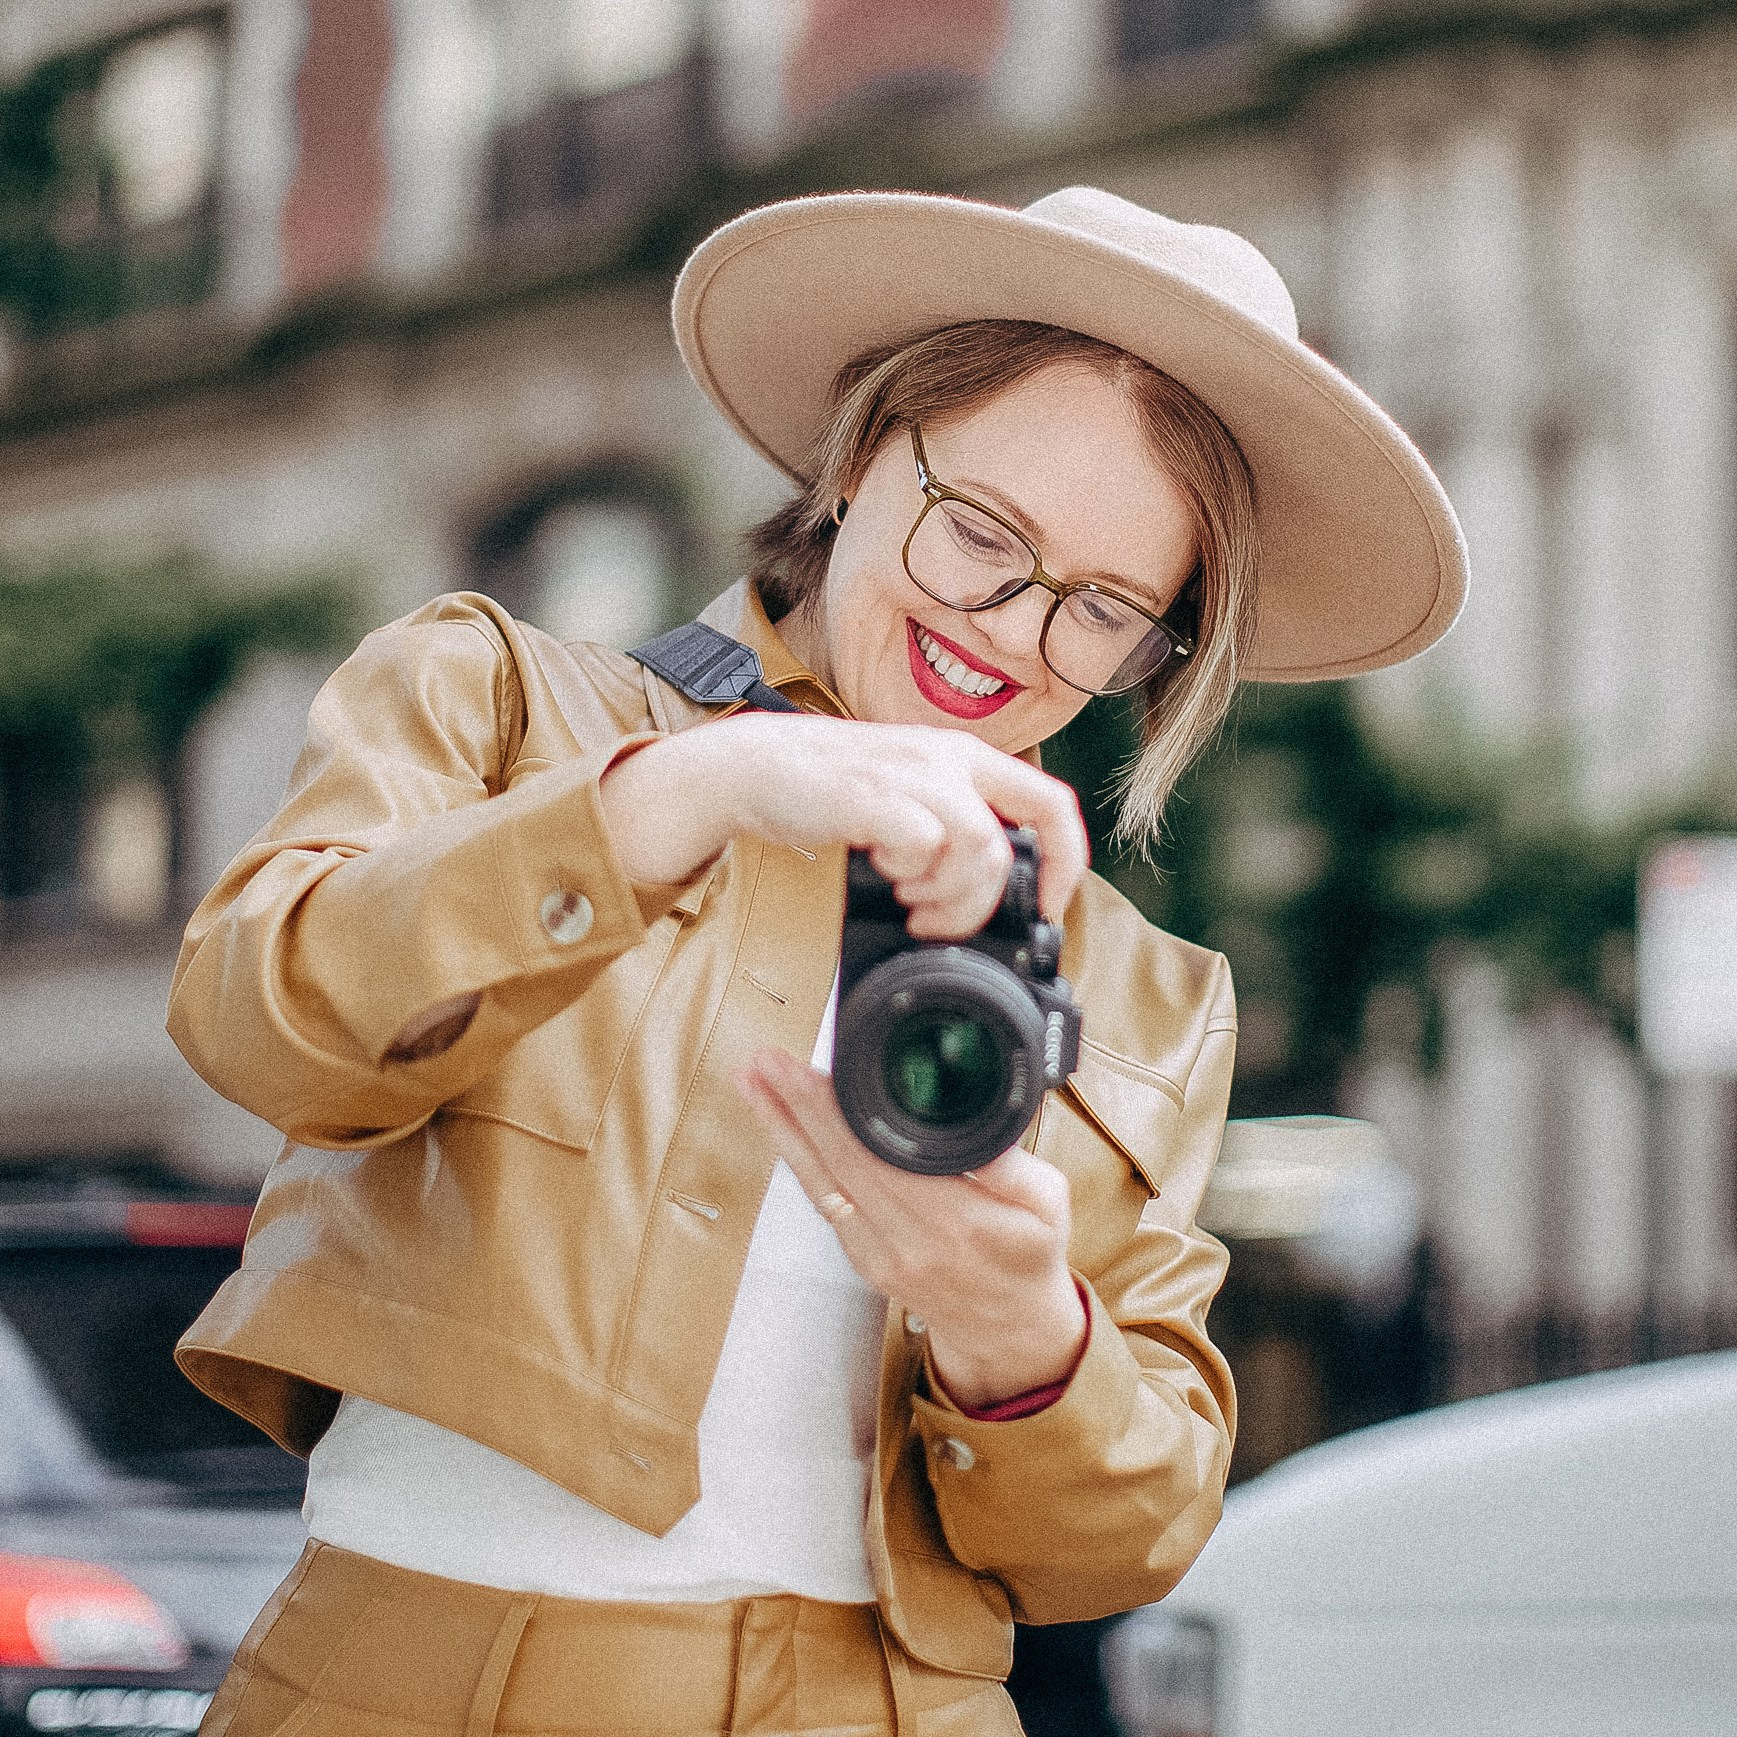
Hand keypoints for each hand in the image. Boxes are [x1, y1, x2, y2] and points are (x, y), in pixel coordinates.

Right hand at [599, 713, 1086, 935]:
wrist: (759, 767)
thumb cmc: (834, 790)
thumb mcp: (910, 796)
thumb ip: (953, 828)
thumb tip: (987, 891)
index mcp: (965, 758)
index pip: (1052, 804)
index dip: (1065, 862)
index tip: (1046, 905)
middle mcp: (948, 760)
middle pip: (1010, 846)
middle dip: (980, 904)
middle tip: (941, 920)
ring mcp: (914, 776)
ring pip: (977, 852)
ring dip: (943, 894)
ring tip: (907, 897)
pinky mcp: (877, 797)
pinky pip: (923, 849)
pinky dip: (905, 875)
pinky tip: (881, 872)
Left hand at [735, 1045, 1087, 1408]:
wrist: (1009, 1331)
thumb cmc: (1030, 1257)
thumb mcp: (1049, 1206)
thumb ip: (1013, 1168)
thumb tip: (978, 1131)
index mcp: (958, 1222)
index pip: (885, 1155)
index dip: (841, 1112)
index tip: (812, 1071)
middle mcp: (909, 1241)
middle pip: (840, 1162)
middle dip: (797, 1106)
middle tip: (766, 1060)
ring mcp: (879, 1254)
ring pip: (820, 1183)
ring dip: (782, 1129)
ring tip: (751, 1082)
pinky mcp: (863, 1260)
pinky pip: (824, 1202)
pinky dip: (797, 1160)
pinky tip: (780, 1126)